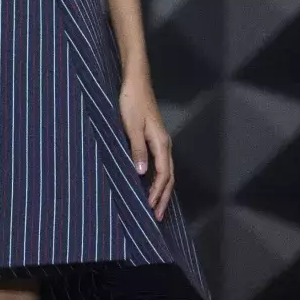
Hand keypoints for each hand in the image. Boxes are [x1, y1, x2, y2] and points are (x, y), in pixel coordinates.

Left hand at [119, 74, 173, 219]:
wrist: (135, 82)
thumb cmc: (132, 102)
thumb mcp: (131, 127)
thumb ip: (137, 150)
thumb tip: (142, 173)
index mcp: (161, 142)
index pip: (163, 174)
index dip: (158, 193)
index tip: (151, 208)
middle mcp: (164, 144)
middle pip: (168, 177)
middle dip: (164, 197)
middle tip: (157, 217)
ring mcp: (160, 141)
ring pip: (166, 171)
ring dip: (162, 190)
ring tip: (156, 207)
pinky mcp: (154, 138)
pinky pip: (160, 164)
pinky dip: (158, 179)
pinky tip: (151, 185)